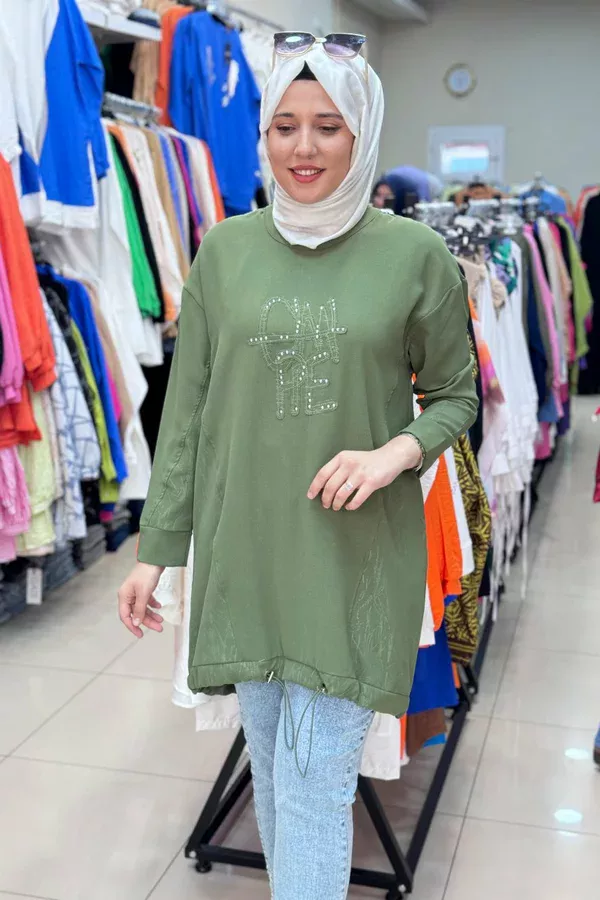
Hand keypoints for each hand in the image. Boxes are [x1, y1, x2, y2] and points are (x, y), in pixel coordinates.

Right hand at [118, 562, 164, 637]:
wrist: (155, 559)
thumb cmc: (147, 574)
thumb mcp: (144, 593)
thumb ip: (139, 609)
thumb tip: (136, 622)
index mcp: (124, 596)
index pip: (125, 616)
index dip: (132, 626)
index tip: (140, 635)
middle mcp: (128, 595)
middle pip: (136, 613)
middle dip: (147, 621)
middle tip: (159, 628)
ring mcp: (136, 592)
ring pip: (142, 608)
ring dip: (151, 615)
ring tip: (161, 620)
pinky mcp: (143, 588)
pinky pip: (147, 601)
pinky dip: (153, 605)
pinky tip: (159, 607)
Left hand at [307, 435, 421, 511]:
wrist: (390, 457)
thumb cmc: (367, 461)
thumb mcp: (350, 459)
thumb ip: (338, 469)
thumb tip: (323, 487)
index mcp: (341, 458)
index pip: (322, 473)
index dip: (315, 487)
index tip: (310, 496)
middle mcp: (349, 464)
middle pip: (331, 486)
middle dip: (326, 499)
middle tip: (326, 505)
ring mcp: (360, 474)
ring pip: (342, 494)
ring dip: (337, 503)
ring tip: (337, 507)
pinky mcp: (371, 482)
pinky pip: (357, 499)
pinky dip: (351, 505)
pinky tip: (349, 506)